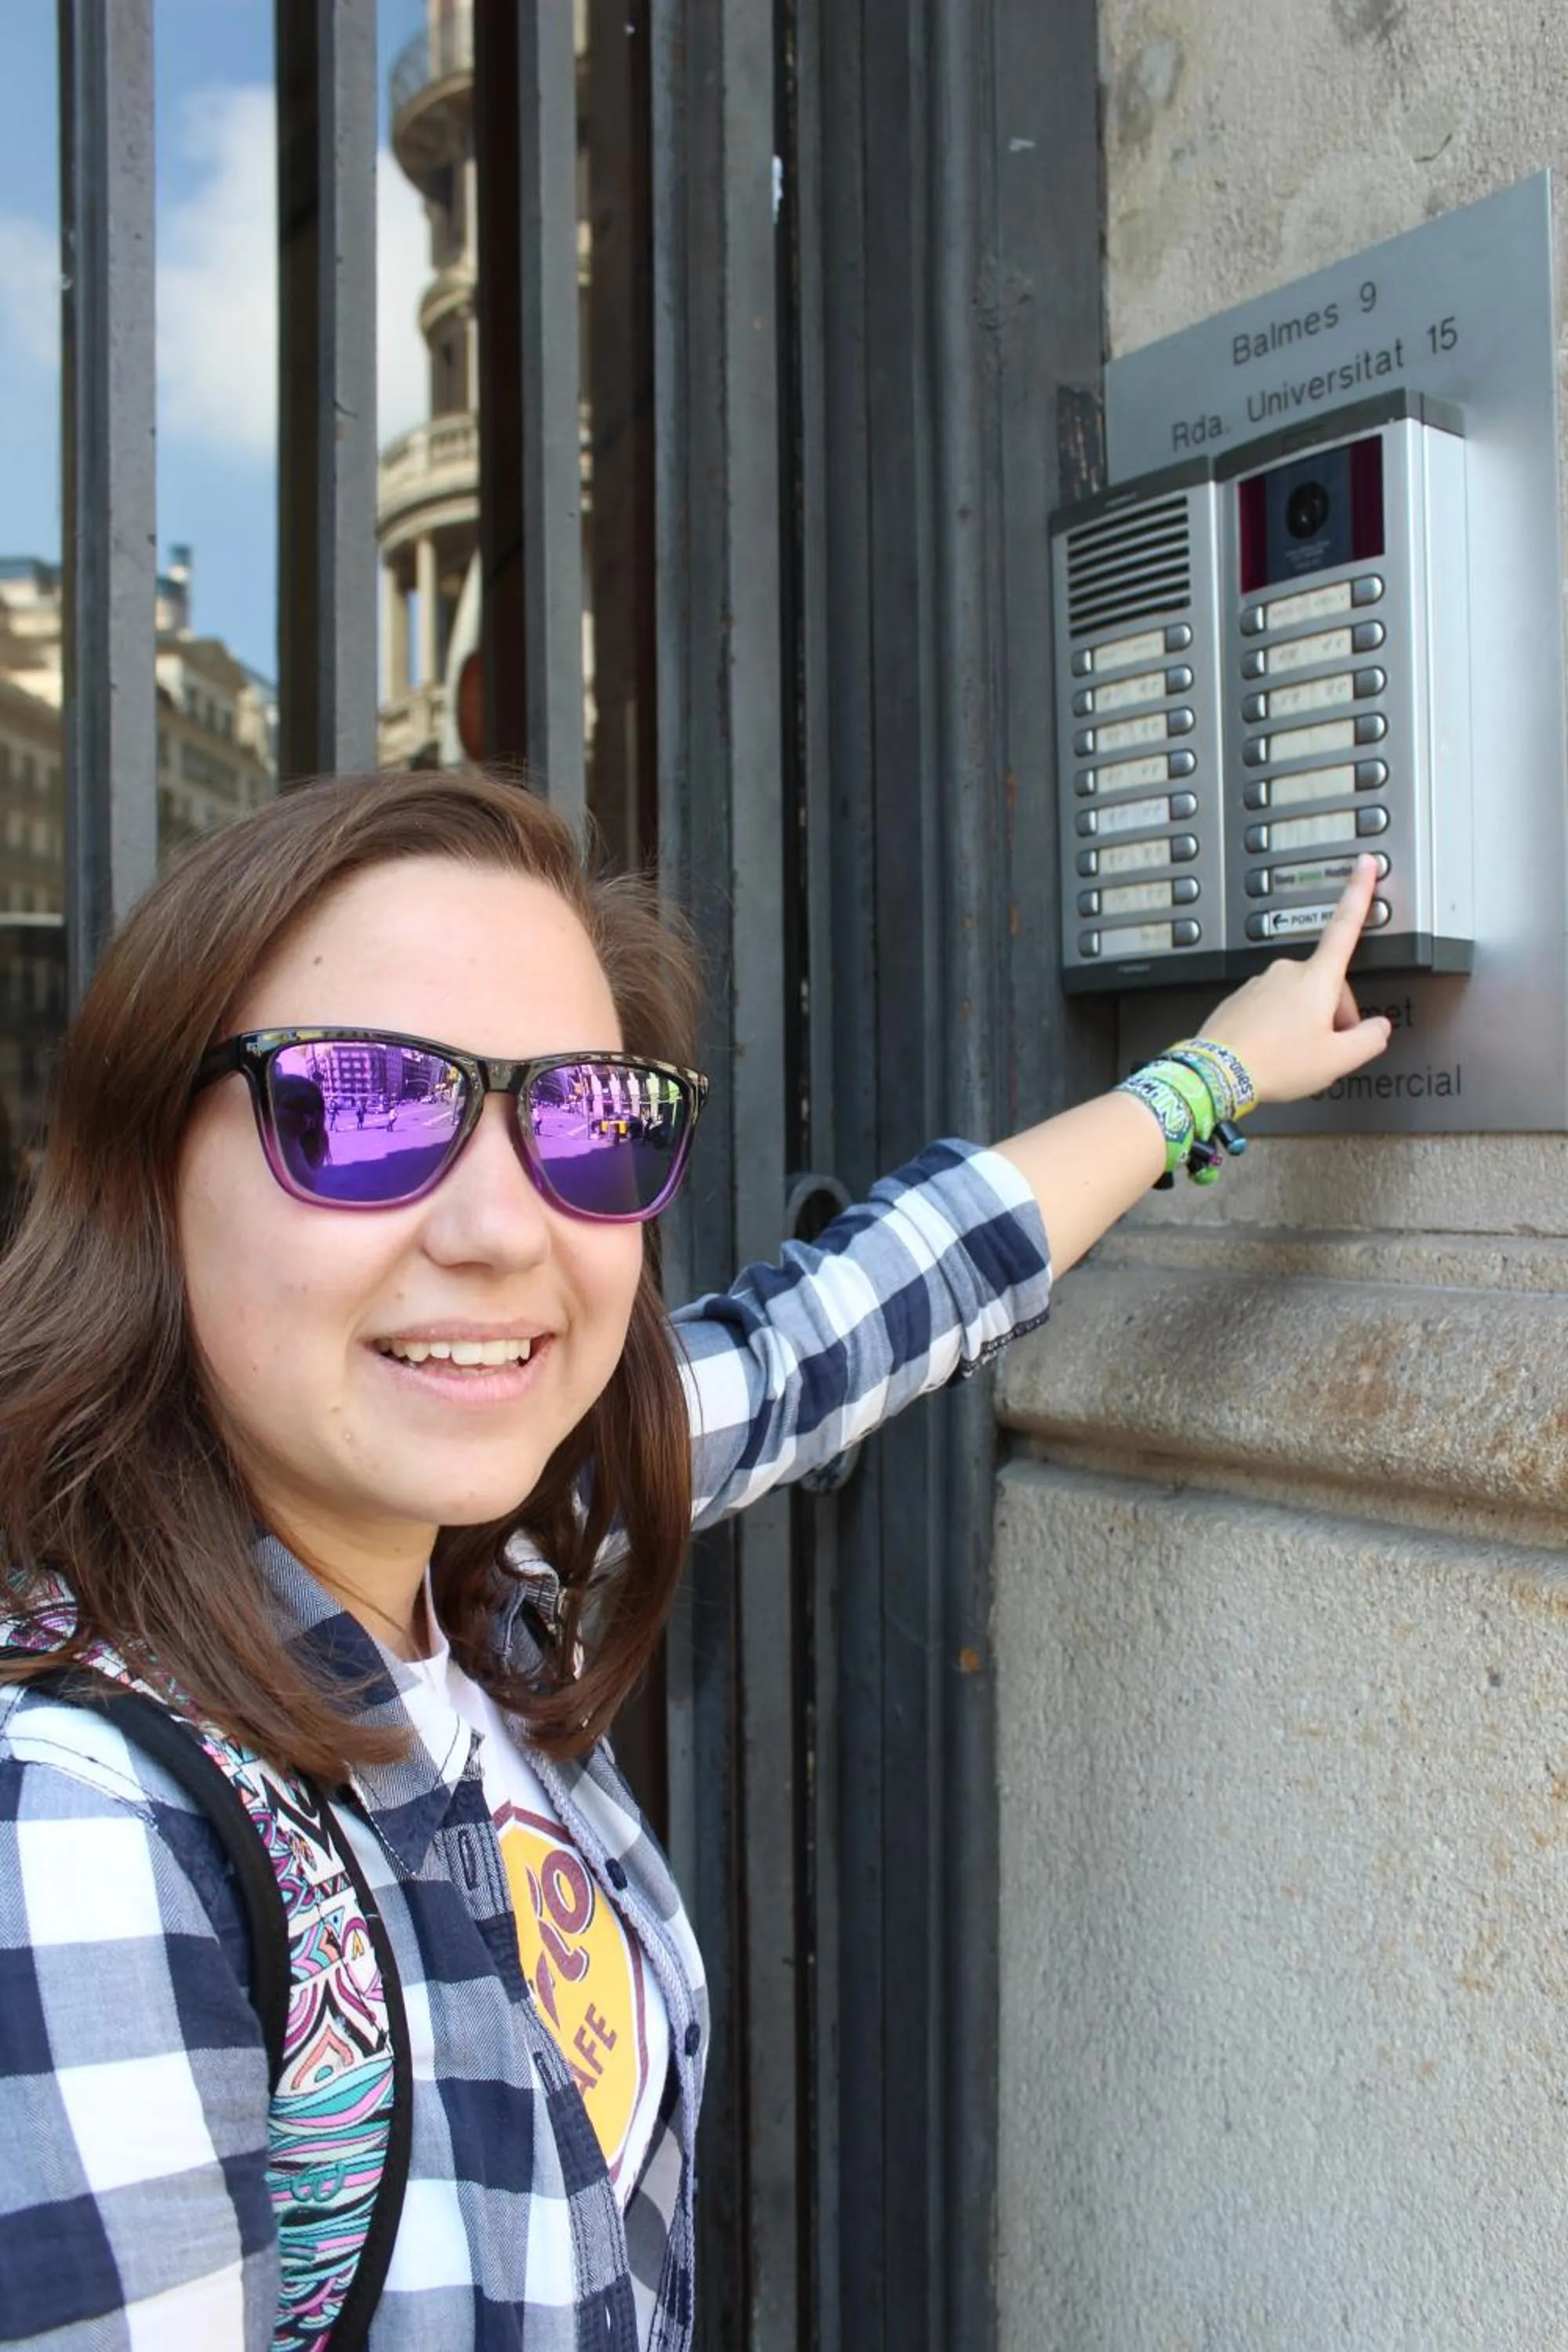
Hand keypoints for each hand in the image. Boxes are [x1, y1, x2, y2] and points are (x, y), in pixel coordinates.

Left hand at [1196, 855, 1392, 1106]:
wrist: (1217, 1074)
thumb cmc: (1274, 1063)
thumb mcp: (1336, 1059)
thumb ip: (1368, 1040)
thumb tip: (1379, 1028)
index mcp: (1316, 978)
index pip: (1346, 926)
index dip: (1359, 892)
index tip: (1365, 865)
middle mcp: (1287, 972)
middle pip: (1326, 985)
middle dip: (1334, 1013)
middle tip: (1327, 1048)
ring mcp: (1260, 984)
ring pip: (1299, 998)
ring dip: (1306, 1022)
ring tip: (1295, 1055)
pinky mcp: (1241, 998)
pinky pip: (1272, 1008)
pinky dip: (1280, 1027)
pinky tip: (1275, 1051)